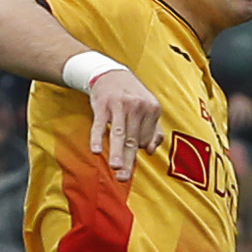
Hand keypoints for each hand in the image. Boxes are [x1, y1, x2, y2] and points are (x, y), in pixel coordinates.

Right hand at [85, 64, 164, 178]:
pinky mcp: (103, 105)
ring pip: (119, 134)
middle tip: (123, 178)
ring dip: (117, 152)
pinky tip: (96, 151)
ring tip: (116, 168)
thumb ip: (154, 131)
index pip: (146, 138)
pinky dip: (98, 138)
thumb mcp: (149, 109)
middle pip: (133, 139)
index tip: (131, 159)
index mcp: (153, 110)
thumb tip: (150, 152)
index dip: (138, 149)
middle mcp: (138, 107)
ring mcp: (120, 106)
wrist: (111, 73)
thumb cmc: (132, 96)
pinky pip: (99, 124)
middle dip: (128, 160)